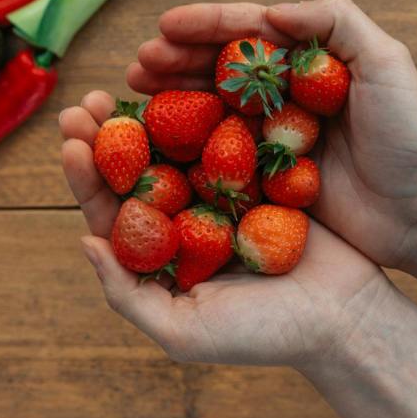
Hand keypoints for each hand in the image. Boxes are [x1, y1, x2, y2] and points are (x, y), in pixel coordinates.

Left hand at [59, 90, 388, 368]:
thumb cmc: (265, 335)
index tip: (70, 141)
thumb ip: (128, 294)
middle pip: (137, 170)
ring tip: (126, 82)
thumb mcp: (184, 330)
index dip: (87, 176)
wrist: (346, 318)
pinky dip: (207, 111)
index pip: (113, 211)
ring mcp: (224, 193)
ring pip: (177, 145)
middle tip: (85, 102)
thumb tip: (84, 241)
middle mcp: (186, 219)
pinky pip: (228, 137)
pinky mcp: (261, 173)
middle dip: (107, 134)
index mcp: (162, 255)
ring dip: (149, 114)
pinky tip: (188, 84)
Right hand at [127, 0, 416, 267]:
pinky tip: (154, 140)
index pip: (249, 31)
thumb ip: (337, 22)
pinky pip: (216, 153)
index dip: (205, 25)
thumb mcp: (386, 63)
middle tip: (137, 64)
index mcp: (308, 59)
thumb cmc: (411, 136)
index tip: (164, 25)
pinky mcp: (265, 176)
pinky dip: (183, 143)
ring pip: (209, 106)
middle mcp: (283, 93)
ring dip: (170, 96)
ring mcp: (271, 135)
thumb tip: (271, 10)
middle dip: (175, 59)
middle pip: (218, 67)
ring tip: (133, 90)